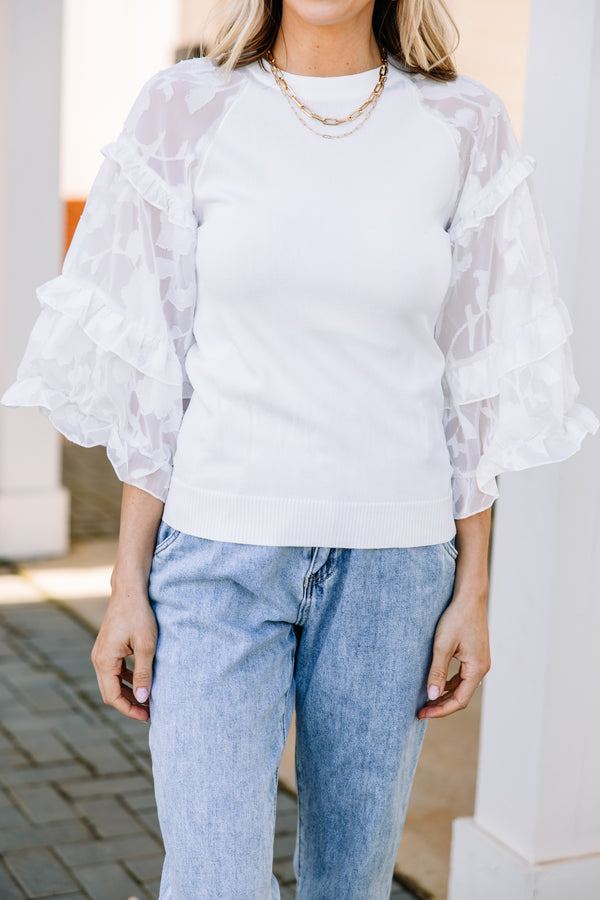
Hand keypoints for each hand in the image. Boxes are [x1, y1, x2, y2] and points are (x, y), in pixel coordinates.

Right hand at [90, 576, 157, 721]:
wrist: (129, 589)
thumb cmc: (139, 615)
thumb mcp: (146, 645)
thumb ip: (144, 673)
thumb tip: (143, 699)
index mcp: (105, 661)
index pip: (113, 696)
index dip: (129, 710)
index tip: (147, 717)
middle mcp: (98, 659)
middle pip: (110, 692)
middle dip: (129, 704)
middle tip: (149, 712)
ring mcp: (101, 652)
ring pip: (112, 682)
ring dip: (128, 692)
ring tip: (148, 700)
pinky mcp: (107, 647)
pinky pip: (114, 670)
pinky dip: (126, 679)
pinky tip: (142, 682)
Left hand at [417, 587, 490, 719]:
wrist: (469, 596)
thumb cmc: (455, 618)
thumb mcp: (442, 645)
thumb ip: (437, 672)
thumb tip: (432, 697)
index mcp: (477, 668)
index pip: (459, 700)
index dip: (440, 710)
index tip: (422, 713)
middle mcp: (482, 668)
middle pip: (462, 696)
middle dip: (441, 705)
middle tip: (421, 711)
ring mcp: (480, 661)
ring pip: (463, 687)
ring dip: (445, 695)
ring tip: (426, 700)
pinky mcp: (476, 654)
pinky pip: (463, 676)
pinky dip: (450, 683)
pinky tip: (436, 683)